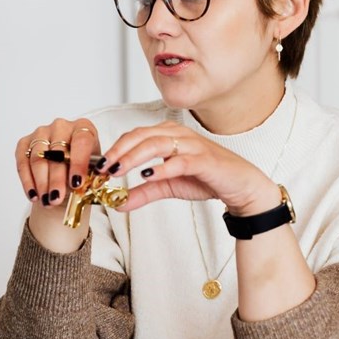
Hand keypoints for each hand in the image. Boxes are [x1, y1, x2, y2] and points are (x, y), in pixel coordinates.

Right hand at [14, 117, 101, 213]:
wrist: (64, 172)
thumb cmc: (80, 169)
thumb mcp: (92, 171)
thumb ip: (93, 174)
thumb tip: (98, 177)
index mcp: (83, 127)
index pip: (81, 141)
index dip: (78, 162)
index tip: (76, 183)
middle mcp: (61, 126)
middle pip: (57, 152)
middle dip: (56, 179)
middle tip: (56, 198)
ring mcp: (41, 133)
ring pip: (38, 158)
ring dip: (41, 182)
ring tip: (46, 201)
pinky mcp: (25, 143)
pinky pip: (23, 162)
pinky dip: (28, 181)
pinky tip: (33, 195)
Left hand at [97, 122, 277, 215]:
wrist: (240, 186)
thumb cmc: (206, 179)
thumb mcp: (168, 186)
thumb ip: (143, 192)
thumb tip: (118, 204)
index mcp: (168, 135)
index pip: (135, 135)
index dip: (115, 148)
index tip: (98, 166)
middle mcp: (179, 134)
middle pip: (141, 136)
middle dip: (119, 151)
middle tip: (103, 168)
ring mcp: (192, 145)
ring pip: (157, 143)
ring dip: (134, 156)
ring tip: (117, 170)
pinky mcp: (205, 160)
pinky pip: (180, 160)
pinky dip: (162, 167)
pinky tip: (147, 175)